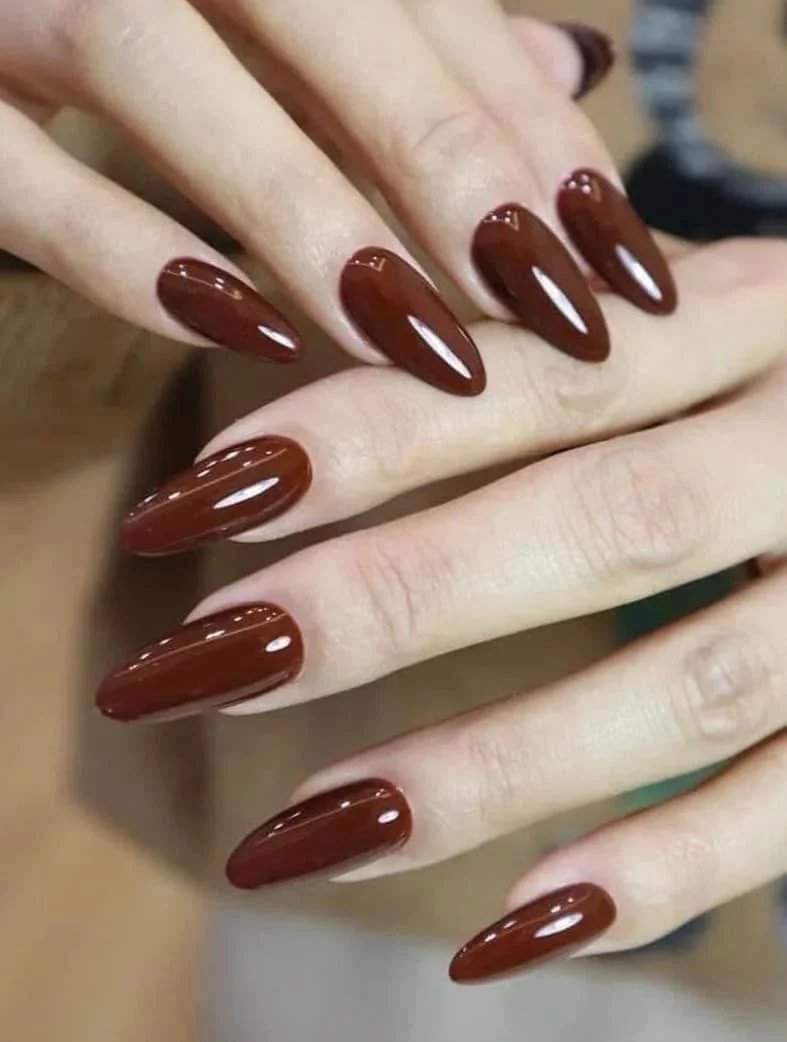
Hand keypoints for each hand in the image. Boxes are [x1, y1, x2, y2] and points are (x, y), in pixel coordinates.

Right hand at [0, 1, 670, 392]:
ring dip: (310, 216)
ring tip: (427, 344)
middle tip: (553, 308)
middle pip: (318, 11)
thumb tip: (575, 70)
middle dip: (452, 167)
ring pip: (160, 67)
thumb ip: (413, 47)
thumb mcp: (288, 28)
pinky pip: (28, 180)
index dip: (532, 129)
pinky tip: (257, 335)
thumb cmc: (133, 30)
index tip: (616, 256)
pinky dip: (138, 258)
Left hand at [99, 233, 786, 981]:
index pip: (535, 373)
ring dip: (484, 769)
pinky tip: (501, 934)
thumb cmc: (760, 375)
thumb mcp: (669, 320)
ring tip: (299, 830)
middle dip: (388, 602)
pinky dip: (655, 876)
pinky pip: (784, 807)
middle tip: (195, 662)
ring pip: (683, 688)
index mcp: (747, 318)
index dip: (363, 435)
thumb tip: (307, 401)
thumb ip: (537, 349)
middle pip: (602, 525)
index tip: (193, 499)